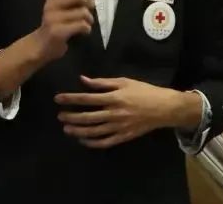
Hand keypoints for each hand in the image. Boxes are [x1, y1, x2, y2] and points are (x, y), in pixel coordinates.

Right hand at [33, 0, 95, 62]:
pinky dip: (87, 28)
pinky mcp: (57, 32)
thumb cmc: (56, 23)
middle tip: (91, 8)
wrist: (41, 45)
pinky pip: (81, 25)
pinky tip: (84, 31)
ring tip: (87, 22)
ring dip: (90, 18)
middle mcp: (50, 5)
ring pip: (82, 12)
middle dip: (89, 1)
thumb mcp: (60, 6)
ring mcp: (52, 18)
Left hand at [55, 76, 201, 148]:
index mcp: (114, 97)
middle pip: (88, 117)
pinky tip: (83, 140)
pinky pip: (105, 142)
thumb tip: (83, 80)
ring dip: (78, 131)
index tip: (58, 98)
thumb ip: (102, 82)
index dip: (71, 98)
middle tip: (59, 116)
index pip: (87, 98)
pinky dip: (92, 143)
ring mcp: (119, 127)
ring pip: (94, 132)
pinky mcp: (124, 137)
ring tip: (67, 129)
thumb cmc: (143, 91)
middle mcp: (114, 113)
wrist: (164, 108)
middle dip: (71, 117)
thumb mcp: (124, 81)